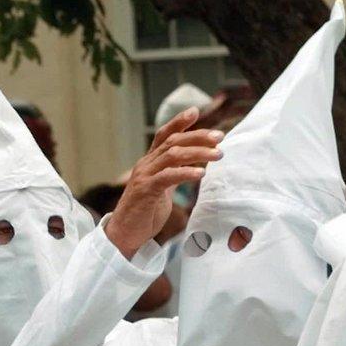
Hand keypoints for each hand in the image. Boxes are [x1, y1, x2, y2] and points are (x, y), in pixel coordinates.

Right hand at [106, 107, 222, 257]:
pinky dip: (185, 173)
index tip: (195, 111)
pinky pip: (167, 176)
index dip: (179, 122)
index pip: (164, 135)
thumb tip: (196, 165)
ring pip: (172, 155)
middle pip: (173, 141)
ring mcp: (144, 176)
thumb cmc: (145, 213)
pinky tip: (201, 174)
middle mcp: (146, 164)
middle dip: (198, 136)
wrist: (125, 234)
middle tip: (220, 137)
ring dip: (198, 153)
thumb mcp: (163, 189)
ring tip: (218, 154)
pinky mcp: (145, 191)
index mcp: (149, 162)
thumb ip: (175, 174)